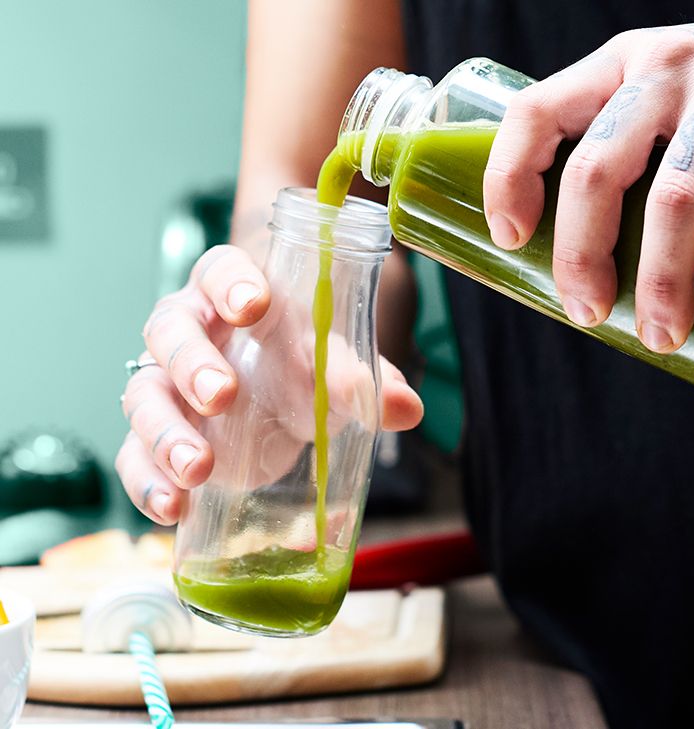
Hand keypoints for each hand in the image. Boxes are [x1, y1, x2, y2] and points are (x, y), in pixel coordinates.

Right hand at [115, 245, 423, 525]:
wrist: (278, 404)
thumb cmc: (303, 366)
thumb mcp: (337, 369)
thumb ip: (366, 381)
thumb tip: (406, 408)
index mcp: (234, 295)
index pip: (220, 271)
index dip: (231, 284)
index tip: (254, 306)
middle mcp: (189, 333)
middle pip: (171, 332)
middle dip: (192, 363)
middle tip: (222, 394)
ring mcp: (165, 387)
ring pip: (145, 397)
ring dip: (166, 433)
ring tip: (198, 468)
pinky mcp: (154, 441)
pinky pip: (134, 458)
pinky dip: (148, 483)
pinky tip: (174, 508)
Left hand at [483, 0, 693, 351]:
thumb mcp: (678, 104)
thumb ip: (638, 154)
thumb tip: (591, 271)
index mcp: (621, 63)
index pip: (537, 112)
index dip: (512, 178)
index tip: (510, 242)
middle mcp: (668, 64)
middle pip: (598, 167)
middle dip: (584, 254)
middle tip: (591, 314)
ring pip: (676, 193)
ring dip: (665, 278)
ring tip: (666, 336)